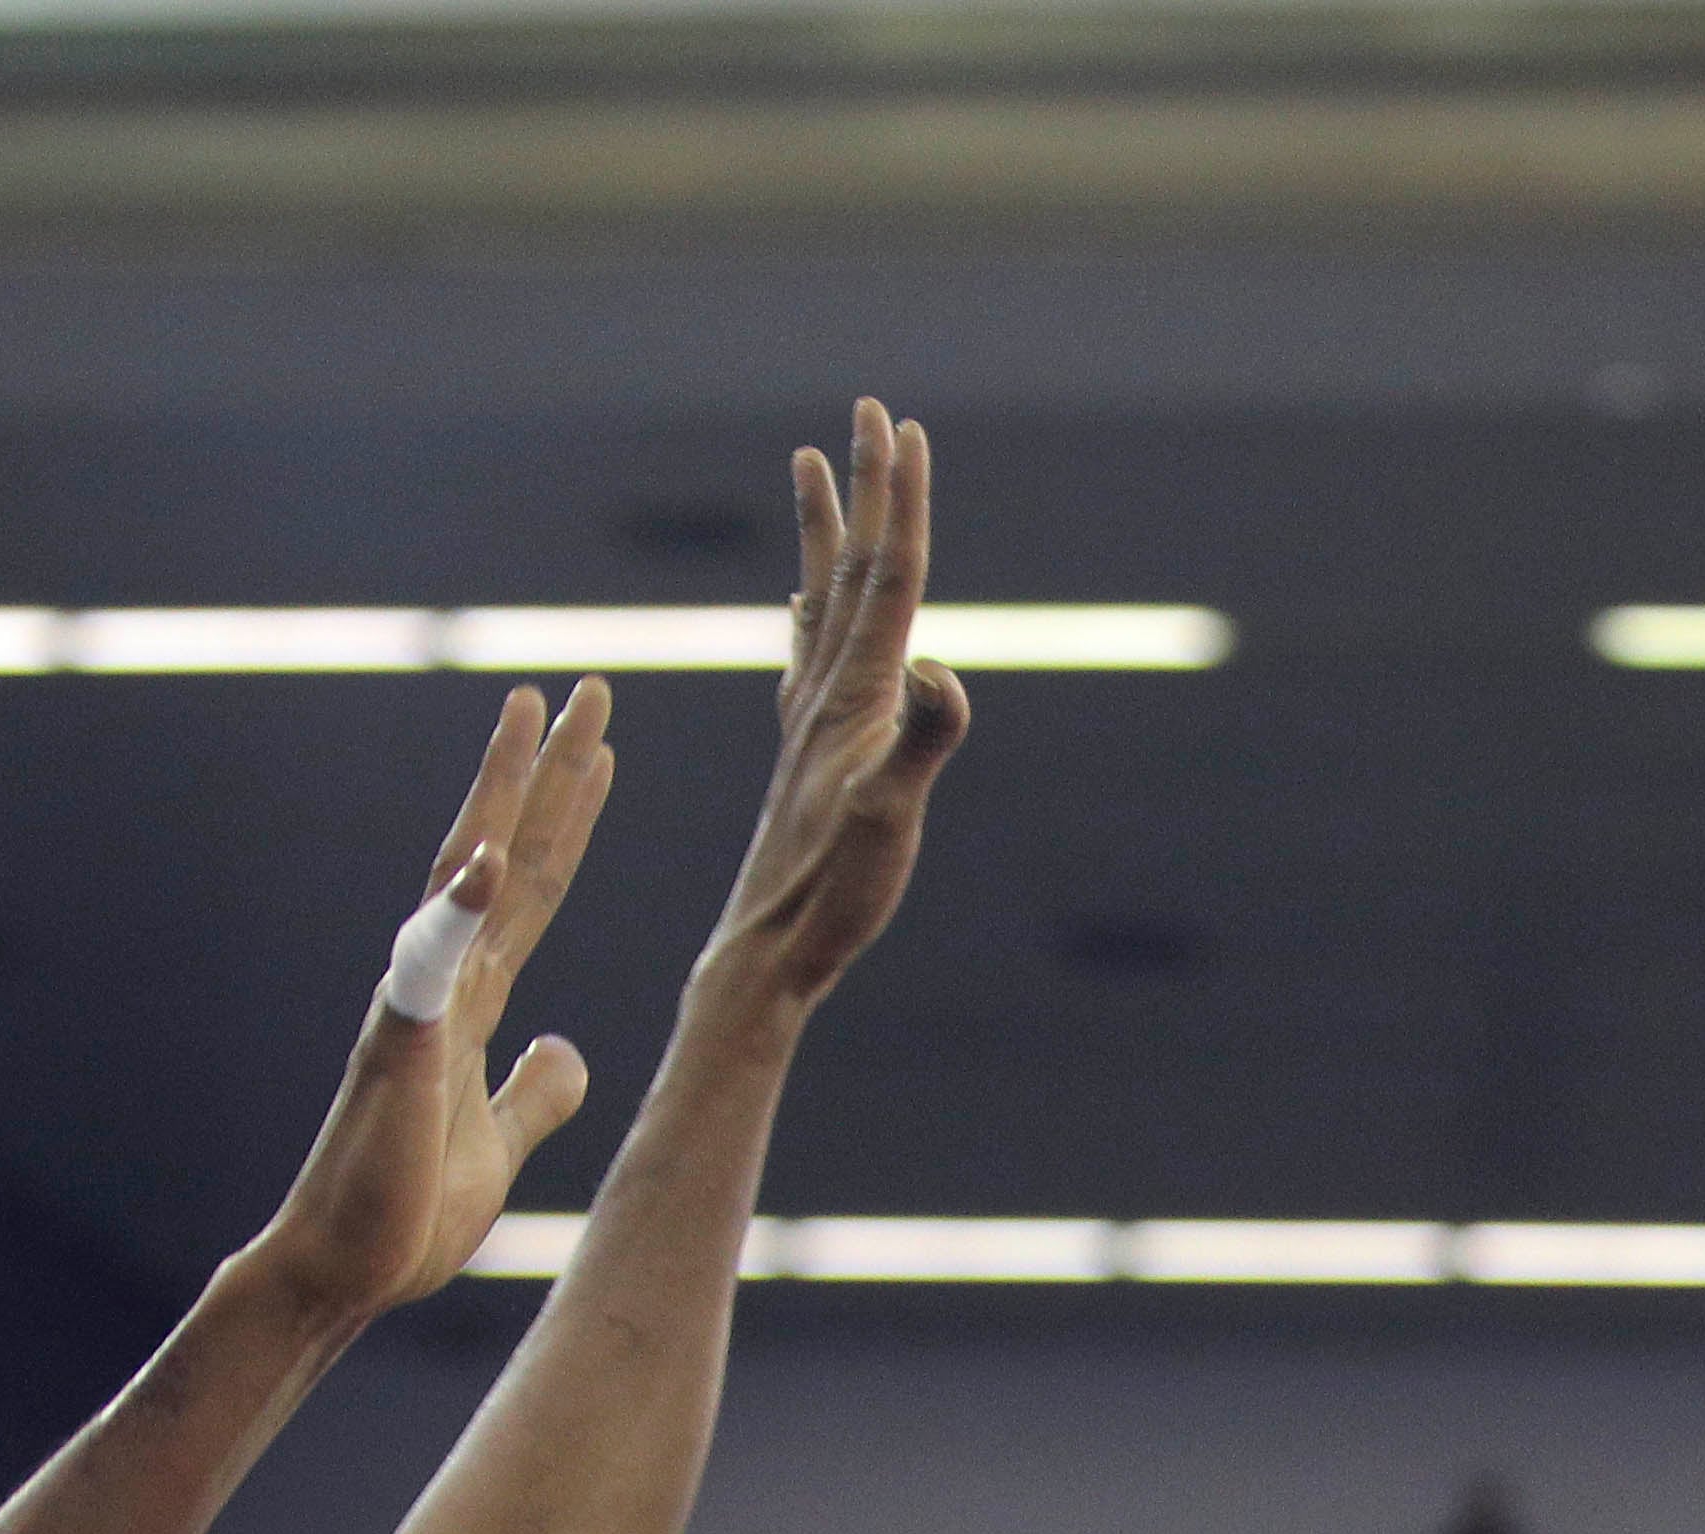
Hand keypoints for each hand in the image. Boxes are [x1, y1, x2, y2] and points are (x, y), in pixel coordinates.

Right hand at [244, 678, 617, 1318]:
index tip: (601, 752)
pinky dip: (455, 909)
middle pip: (504, 856)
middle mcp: (440, 986)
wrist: (348, 1273)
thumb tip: (566, 1048)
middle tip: (586, 686)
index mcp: (469, 1005)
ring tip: (531, 714)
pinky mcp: (396, 1047)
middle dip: (547, 773)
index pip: (529, 893)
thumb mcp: (500, 1144)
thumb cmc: (408, 1214)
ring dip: (498, 795)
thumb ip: (534, 1092)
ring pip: (461, 878)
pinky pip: (425, 966)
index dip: (565, 823)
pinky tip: (487, 855)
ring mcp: (414, 1007)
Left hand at [704, 398, 971, 1007]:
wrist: (765, 952)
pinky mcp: (802, 755)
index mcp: (853, 695)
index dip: (899, 501)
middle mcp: (825, 694)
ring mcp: (809, 722)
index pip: (888, 577)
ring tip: (811, 469)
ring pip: (823, 601)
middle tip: (868, 411)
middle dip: (867, 488)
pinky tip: (802, 608)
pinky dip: (810, 615)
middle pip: (855, 569)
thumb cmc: (834, 894)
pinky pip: (807, 658)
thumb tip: (939, 668)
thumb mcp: (891, 817)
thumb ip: (919, 740)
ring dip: (826, 533)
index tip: (901, 426)